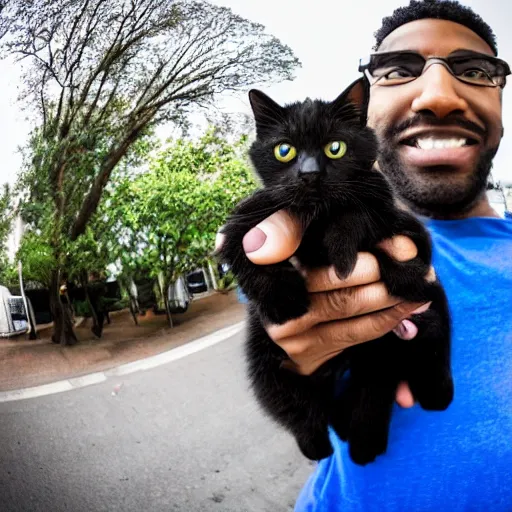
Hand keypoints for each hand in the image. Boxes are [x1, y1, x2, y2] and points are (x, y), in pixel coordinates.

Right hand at [216, 210, 432, 407]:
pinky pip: (355, 333)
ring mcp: (289, 328)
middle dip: (383, 273)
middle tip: (418, 268)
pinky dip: (386, 319)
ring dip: (391, 297)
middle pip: (338, 281)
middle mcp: (279, 294)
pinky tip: (407, 309)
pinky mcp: (306, 352)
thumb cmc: (308, 284)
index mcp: (278, 263)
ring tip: (421, 287)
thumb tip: (403, 246)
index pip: (320, 253)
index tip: (401, 247)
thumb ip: (347, 245)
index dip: (362, 251)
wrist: (284, 340)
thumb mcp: (318, 256)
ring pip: (348, 306)